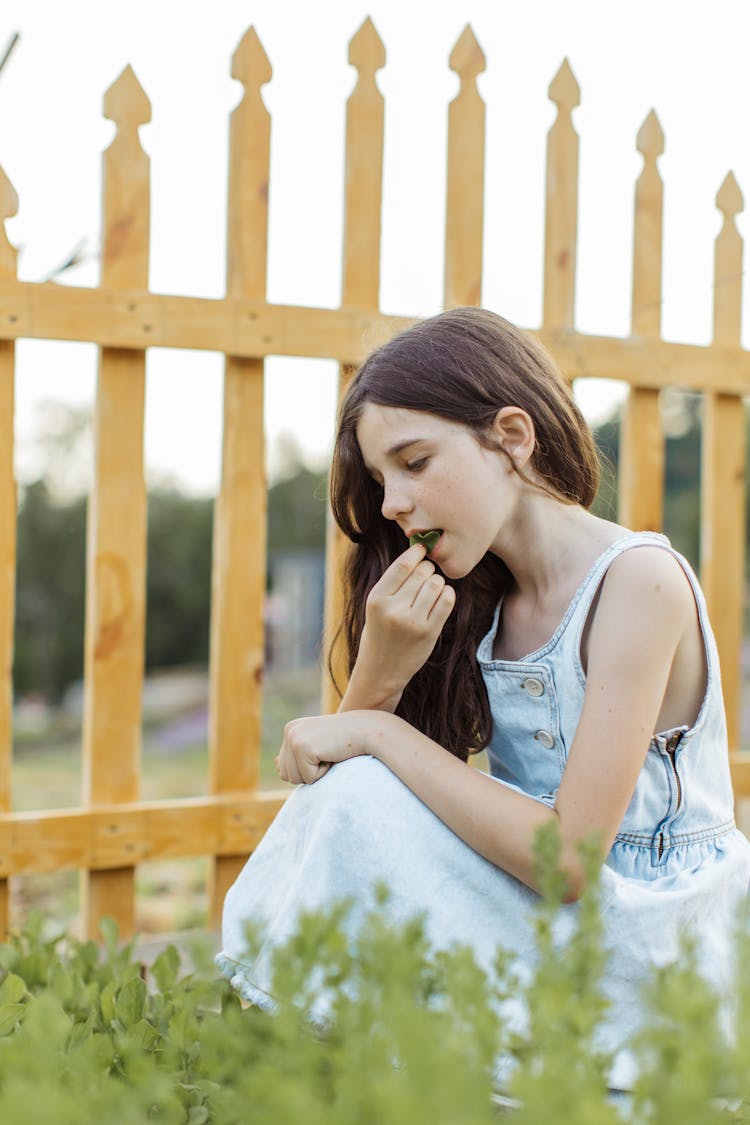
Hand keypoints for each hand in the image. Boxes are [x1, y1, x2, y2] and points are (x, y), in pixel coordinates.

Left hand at [275, 711, 374, 784]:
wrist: (367, 731)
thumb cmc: (346, 742)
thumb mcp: (319, 746)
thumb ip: (297, 755)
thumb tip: (275, 764)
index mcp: (290, 729)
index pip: (284, 768)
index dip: (306, 769)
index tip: (324, 753)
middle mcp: (289, 730)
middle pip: (285, 774)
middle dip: (308, 773)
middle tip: (328, 754)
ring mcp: (294, 737)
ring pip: (294, 778)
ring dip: (316, 774)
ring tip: (330, 754)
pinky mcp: (302, 747)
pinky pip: (308, 778)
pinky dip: (323, 773)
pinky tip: (333, 755)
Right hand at [344, 544, 455, 709]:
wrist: (381, 671)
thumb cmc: (379, 632)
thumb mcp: (376, 606)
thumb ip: (393, 583)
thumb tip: (419, 553)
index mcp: (377, 599)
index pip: (402, 566)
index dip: (415, 553)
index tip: (421, 549)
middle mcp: (394, 609)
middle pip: (421, 573)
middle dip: (427, 569)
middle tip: (426, 574)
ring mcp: (412, 622)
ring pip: (435, 585)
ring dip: (437, 582)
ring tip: (432, 588)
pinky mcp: (429, 632)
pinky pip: (446, 601)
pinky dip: (447, 593)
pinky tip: (442, 596)